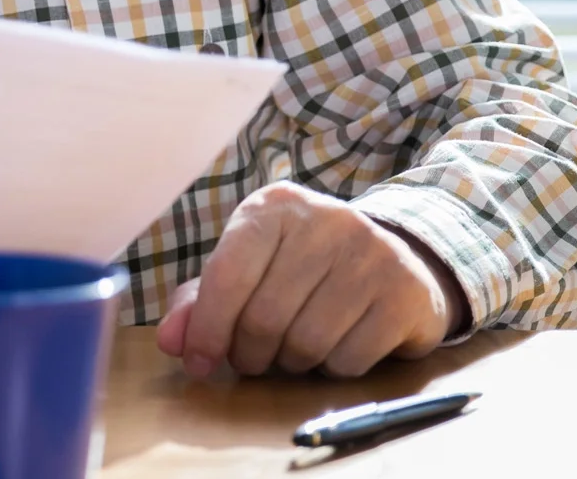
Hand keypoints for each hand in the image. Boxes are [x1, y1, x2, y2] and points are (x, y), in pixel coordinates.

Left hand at [155, 182, 462, 378]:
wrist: (396, 260)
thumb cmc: (303, 269)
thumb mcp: (249, 270)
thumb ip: (202, 302)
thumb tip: (171, 342)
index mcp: (274, 206)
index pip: (228, 274)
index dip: (206, 328)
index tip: (198, 363)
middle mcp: (326, 220)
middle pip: (264, 318)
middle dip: (249, 353)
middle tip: (253, 358)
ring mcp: (372, 253)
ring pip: (306, 343)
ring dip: (291, 363)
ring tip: (295, 348)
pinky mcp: (405, 292)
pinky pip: (349, 360)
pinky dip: (333, 369)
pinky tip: (337, 348)